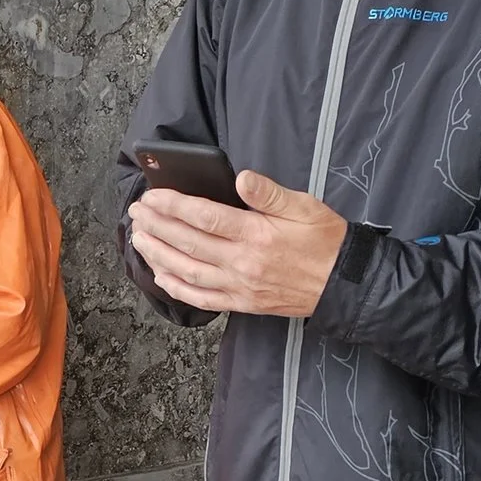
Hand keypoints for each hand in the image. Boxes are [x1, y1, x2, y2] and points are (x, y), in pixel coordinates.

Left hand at [127, 172, 347, 317]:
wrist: (343, 284)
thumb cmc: (325, 241)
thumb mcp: (305, 207)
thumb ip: (270, 193)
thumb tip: (243, 178)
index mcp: (256, 235)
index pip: (204, 217)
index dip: (173, 206)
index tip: (152, 197)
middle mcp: (243, 263)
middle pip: (187, 243)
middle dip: (157, 226)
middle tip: (136, 213)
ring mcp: (239, 286)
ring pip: (187, 271)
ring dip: (158, 254)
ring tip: (139, 239)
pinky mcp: (241, 303)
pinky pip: (200, 299)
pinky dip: (176, 288)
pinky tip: (160, 275)